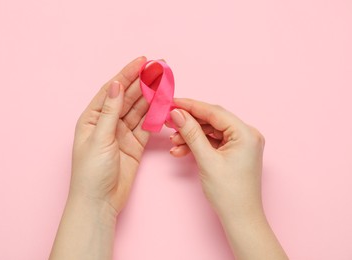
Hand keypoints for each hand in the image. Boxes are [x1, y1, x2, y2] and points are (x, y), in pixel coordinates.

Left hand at [70, 56, 162, 214]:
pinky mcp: (135, 145)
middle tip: (159, 69)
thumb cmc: (91, 172)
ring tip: (165, 82)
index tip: (142, 61)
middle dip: (143, 82)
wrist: (100, 202)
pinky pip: (146, 126)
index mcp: (92, 118)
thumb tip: (116, 84)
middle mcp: (107, 123)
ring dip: (151, 97)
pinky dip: (155, 116)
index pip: (112, 90)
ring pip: (139, 110)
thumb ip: (110, 111)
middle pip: (128, 97)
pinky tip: (163, 104)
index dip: (127, 74)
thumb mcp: (99, 138)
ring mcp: (122, 134)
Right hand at [168, 98, 264, 217]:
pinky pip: (213, 142)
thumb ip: (191, 133)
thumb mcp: (206, 160)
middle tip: (169, 122)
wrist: (240, 218)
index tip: (172, 102)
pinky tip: (181, 151)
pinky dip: (198, 145)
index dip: (191, 106)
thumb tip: (177, 113)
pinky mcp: (235, 152)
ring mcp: (241, 143)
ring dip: (191, 136)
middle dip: (189, 123)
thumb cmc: (229, 193)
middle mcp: (247, 134)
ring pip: (210, 131)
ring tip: (173, 143)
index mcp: (246, 133)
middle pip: (212, 120)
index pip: (214, 112)